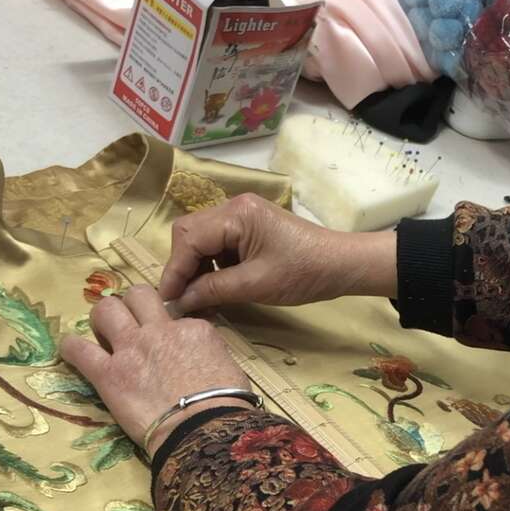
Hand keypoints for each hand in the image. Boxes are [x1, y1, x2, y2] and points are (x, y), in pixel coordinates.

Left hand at [59, 286, 251, 451]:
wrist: (205, 430)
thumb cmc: (226, 407)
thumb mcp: (229, 369)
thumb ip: (209, 356)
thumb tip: (202, 362)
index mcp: (193, 330)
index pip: (176, 317)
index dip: (169, 329)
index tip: (167, 346)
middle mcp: (160, 331)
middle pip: (138, 295)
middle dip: (131, 305)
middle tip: (129, 325)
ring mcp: (131, 349)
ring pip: (106, 308)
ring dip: (102, 318)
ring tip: (102, 334)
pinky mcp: (108, 374)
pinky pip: (79, 349)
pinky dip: (71, 348)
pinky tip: (70, 351)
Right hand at [159, 192, 397, 313]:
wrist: (341, 265)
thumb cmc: (304, 273)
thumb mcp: (255, 285)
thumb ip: (213, 290)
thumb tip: (180, 302)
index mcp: (237, 215)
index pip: (189, 238)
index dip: (174, 271)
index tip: (168, 301)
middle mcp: (234, 207)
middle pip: (189, 233)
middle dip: (182, 267)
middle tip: (183, 299)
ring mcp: (241, 216)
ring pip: (201, 240)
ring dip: (196, 269)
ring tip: (200, 300)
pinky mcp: (249, 228)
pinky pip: (218, 244)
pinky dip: (211, 267)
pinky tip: (214, 289)